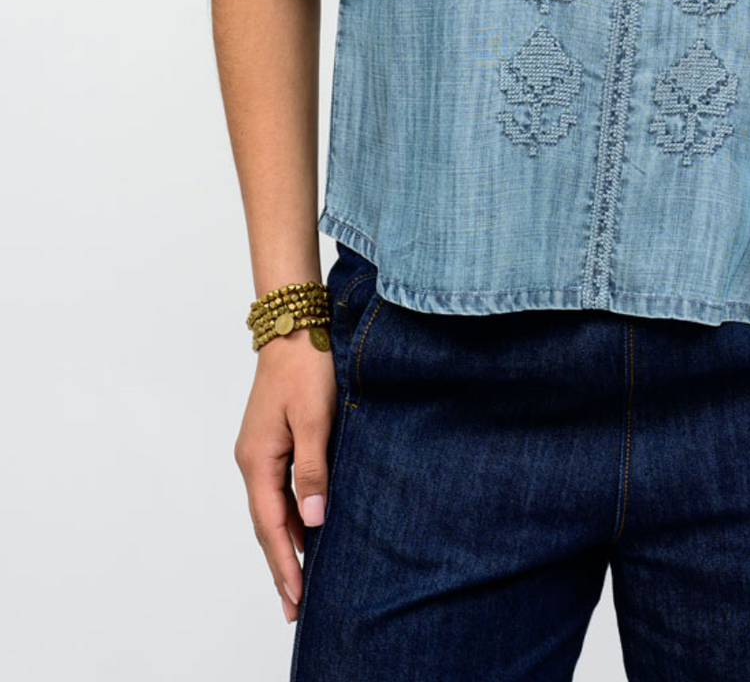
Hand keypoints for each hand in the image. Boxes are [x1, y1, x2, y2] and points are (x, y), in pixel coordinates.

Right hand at [233, 331, 336, 623]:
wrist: (294, 325)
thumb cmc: (307, 367)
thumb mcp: (315, 419)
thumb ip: (314, 470)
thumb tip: (314, 520)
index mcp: (257, 460)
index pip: (271, 526)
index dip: (285, 564)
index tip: (297, 598)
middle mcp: (252, 460)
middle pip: (266, 524)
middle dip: (281, 565)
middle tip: (295, 607)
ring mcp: (260, 450)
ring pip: (272, 508)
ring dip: (286, 542)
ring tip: (300, 579)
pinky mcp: (273, 439)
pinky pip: (279, 490)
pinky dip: (290, 515)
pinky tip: (306, 528)